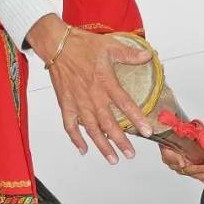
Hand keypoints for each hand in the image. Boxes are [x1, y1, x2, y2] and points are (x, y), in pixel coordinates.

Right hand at [30, 16, 153, 163]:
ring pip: (91, 129)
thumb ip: (129, 55)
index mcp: (105, 82)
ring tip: (112, 159)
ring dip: (102, 145)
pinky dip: (75, 139)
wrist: (56, 44)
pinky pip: (69, 126)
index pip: (125, 104)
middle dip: (120, 141)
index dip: (137, 119)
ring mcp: (78, 102)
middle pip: (109, 123)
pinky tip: (83, 150)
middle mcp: (92, 96)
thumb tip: (147, 56)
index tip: (147, 131)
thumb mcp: (110, 46)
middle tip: (130, 154)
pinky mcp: (65, 104)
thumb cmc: (82, 45)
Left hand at [159, 136, 203, 185]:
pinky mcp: (167, 158)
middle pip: (201, 177)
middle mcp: (188, 168)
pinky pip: (173, 163)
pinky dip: (178, 162)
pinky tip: (182, 161)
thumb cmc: (187, 137)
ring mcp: (178, 165)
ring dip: (199, 169)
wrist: (172, 130)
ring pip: (189, 172)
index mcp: (197, 167)